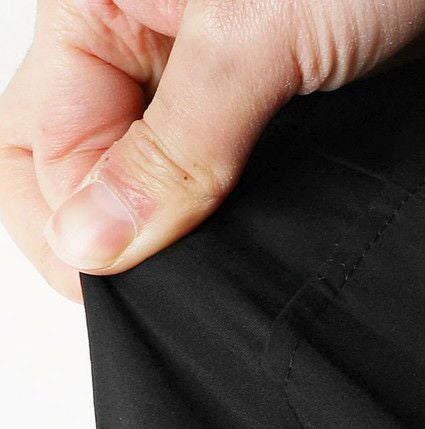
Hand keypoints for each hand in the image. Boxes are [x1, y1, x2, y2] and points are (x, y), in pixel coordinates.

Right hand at [0, 0, 424, 301]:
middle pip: (88, 168)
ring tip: (221, 277)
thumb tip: (92, 241)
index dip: (69, 228)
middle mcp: (147, 39)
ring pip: (160, 184)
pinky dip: (238, 225)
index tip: (122, 288)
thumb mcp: (255, 39)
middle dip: (118, 241)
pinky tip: (260, 253)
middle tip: (172, 296)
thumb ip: (176, 148)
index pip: (41, 143)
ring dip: (183, 240)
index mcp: (100, 2)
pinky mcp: (276, 107)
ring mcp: (210, 78)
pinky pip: (229, 183)